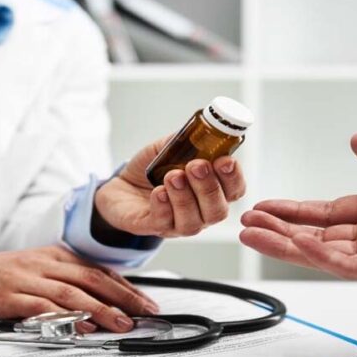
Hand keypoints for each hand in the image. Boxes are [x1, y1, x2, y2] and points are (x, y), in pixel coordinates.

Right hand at [0, 245, 158, 332]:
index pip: (98, 270)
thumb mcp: (40, 269)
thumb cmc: (5, 275)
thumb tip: (103, 300)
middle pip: (92, 279)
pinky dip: (64, 317)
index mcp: (56, 255)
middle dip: (122, 296)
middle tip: (144, 312)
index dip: (125, 286)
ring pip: (72, 293)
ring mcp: (28, 278)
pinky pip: (42, 306)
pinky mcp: (11, 295)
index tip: (145, 302)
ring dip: (100, 309)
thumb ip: (68, 280)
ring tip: (120, 324)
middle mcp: (46, 264)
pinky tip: (81, 327)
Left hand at [95, 136, 246, 236]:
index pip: (234, 190)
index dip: (234, 177)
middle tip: (196, 166)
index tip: (225, 161)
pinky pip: (164, 223)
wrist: (122, 185)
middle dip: (209, 187)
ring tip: (172, 176)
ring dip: (185, 197)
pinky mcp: (154, 227)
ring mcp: (178, 223)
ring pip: (193, 222)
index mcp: (212, 191)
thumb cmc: (153, 170)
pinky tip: (158, 192)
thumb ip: (187, 141)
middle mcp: (201, 212)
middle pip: (218, 211)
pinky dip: (163, 207)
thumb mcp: (170, 148)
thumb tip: (201, 129)